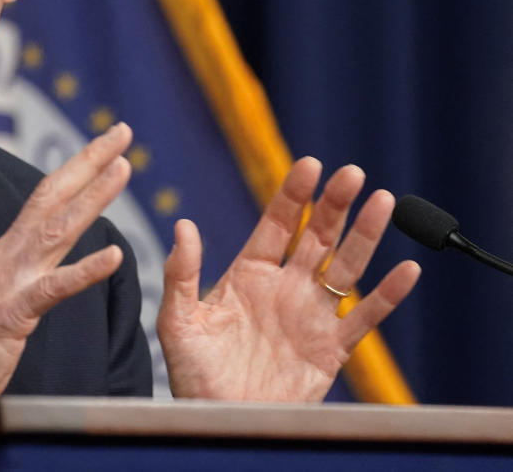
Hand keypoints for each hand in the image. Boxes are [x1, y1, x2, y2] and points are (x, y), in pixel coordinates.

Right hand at [0, 122, 133, 436]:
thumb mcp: (6, 286)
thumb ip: (28, 260)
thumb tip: (50, 236)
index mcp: (12, 247)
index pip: (49, 194)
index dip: (80, 164)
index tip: (110, 142)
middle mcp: (12, 253)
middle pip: (54, 196)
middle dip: (89, 161)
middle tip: (121, 133)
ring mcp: (12, 280)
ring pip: (57, 229)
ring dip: (92, 197)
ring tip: (122, 170)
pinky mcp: (15, 312)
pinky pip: (55, 288)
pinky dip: (85, 271)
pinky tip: (114, 256)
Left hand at [157, 157, 420, 400]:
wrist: (220, 420)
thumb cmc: (193, 374)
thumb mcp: (178, 321)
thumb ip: (182, 273)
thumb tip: (184, 225)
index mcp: (248, 275)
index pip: (277, 224)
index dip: (294, 195)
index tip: (310, 165)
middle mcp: (285, 288)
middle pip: (317, 236)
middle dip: (335, 204)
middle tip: (352, 174)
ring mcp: (311, 316)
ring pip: (346, 267)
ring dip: (366, 235)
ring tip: (383, 201)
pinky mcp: (331, 349)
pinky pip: (365, 318)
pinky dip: (387, 295)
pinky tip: (407, 270)